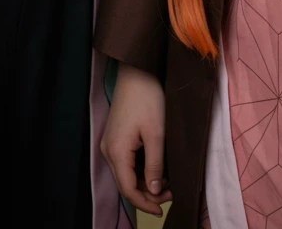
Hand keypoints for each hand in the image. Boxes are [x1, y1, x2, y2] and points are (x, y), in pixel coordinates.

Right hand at [100, 64, 171, 217]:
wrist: (136, 70)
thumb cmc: (148, 98)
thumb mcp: (156, 134)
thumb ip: (155, 165)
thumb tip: (155, 192)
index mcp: (116, 152)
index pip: (128, 190)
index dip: (145, 204)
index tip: (163, 211)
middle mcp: (108, 151)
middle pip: (126, 183)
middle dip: (148, 194)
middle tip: (172, 194)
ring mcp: (110, 143)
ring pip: (126, 174)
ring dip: (145, 182)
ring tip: (167, 183)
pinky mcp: (115, 137)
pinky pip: (126, 162)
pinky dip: (140, 170)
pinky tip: (156, 169)